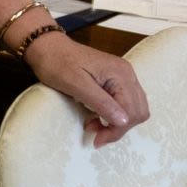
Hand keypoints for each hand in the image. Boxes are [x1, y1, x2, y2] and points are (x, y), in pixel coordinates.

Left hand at [22, 30, 149, 145]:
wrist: (47, 47)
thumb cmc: (57, 63)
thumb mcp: (75, 85)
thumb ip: (101, 102)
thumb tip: (123, 122)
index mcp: (120, 74)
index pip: (132, 111)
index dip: (117, 130)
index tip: (97, 140)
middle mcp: (127, 74)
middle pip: (138, 111)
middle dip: (119, 127)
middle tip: (96, 133)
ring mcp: (123, 76)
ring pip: (134, 108)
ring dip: (117, 122)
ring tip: (94, 124)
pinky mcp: (116, 79)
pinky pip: (125, 102)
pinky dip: (115, 114)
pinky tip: (97, 116)